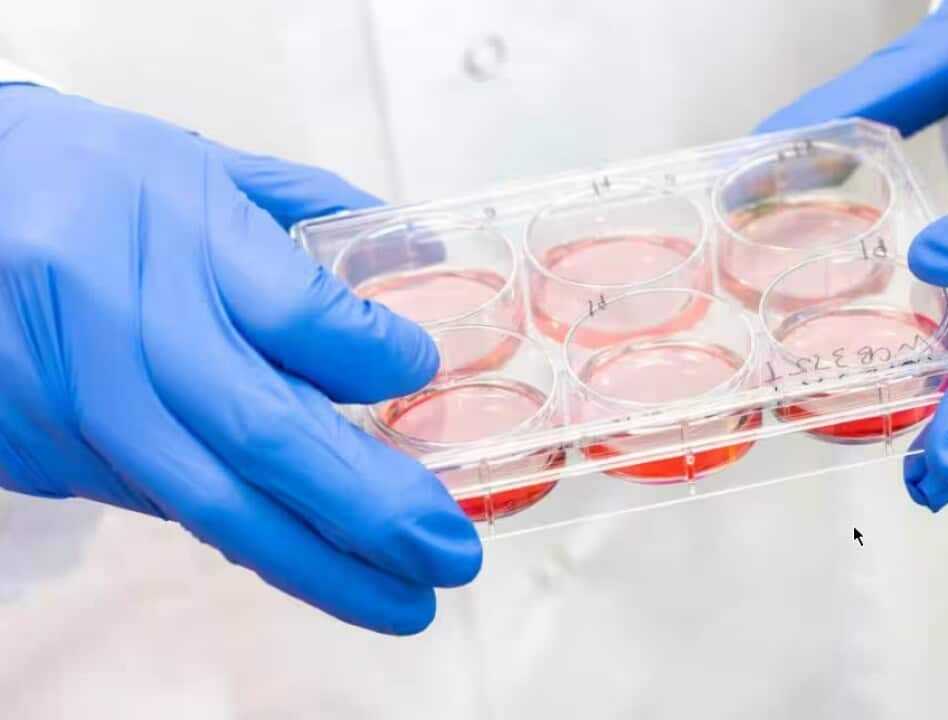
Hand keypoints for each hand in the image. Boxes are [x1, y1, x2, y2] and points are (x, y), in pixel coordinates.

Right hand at [0, 85, 481, 632]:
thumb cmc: (86, 178)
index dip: (377, 360)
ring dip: (318, 566)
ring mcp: (79, 403)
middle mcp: (126, 328)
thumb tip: (422, 259)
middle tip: (451, 555)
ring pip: (211, 505)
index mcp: (176, 232)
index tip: (424, 373)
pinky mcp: (44, 452)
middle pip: (268, 437)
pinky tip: (308, 556)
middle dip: (372, 511)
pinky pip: (162, 506)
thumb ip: (315, 209)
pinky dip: (245, 536)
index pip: (302, 320)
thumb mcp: (203, 164)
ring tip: (402, 600)